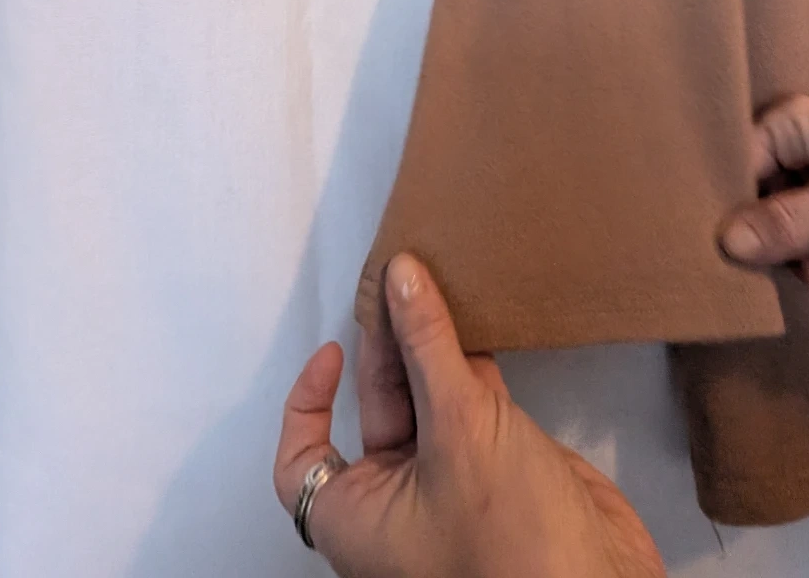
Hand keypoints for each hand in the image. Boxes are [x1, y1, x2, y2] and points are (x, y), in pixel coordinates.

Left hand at [274, 253, 664, 577]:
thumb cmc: (505, 533)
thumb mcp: (458, 429)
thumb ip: (428, 347)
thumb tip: (401, 276)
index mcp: (357, 516)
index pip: (303, 461)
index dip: (309, 404)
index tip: (335, 349)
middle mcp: (398, 503)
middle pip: (376, 412)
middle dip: (387, 349)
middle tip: (404, 281)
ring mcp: (453, 484)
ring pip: (430, 402)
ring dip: (435, 348)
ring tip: (441, 284)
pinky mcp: (503, 468)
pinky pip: (476, 406)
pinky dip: (476, 364)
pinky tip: (485, 320)